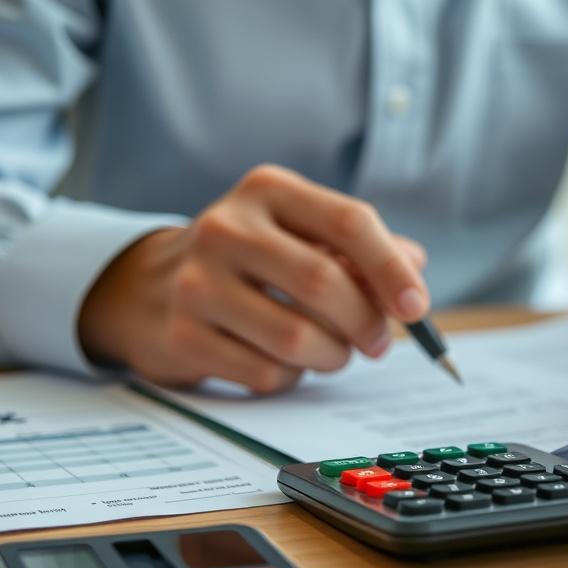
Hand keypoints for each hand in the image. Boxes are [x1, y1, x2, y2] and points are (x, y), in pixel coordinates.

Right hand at [78, 165, 429, 392]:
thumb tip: (415, 267)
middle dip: (365, 323)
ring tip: (332, 353)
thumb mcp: (300, 234)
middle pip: (324, 283)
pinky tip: (282, 361)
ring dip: (332, 357)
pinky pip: (265, 372)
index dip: (391, 269)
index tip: (417, 309)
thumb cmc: (251, 261)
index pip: (348, 222)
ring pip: (296, 337)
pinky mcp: (182, 336)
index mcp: (268, 191)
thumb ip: (360, 249)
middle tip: (376, 343)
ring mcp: (197, 282)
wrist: (150, 287)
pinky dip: (291, 376)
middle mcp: (227, 228)